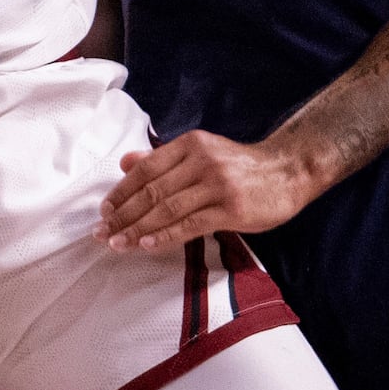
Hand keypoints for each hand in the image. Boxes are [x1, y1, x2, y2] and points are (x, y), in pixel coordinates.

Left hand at [96, 128, 314, 250]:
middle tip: (101, 232)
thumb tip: (125, 162)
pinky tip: (147, 245)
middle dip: (123, 214)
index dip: (122, 191)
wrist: (287, 171)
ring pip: (167, 208)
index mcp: (190, 144)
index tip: (103, 211)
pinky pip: (190, 224)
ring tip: (117, 244)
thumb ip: (163, 159)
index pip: (146, 168)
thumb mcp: (201, 153)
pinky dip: (165, 236)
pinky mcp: (230, 208)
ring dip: (138, 229)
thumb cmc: (239, 166)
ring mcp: (216, 184)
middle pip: (152, 190)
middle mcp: (201, 160)